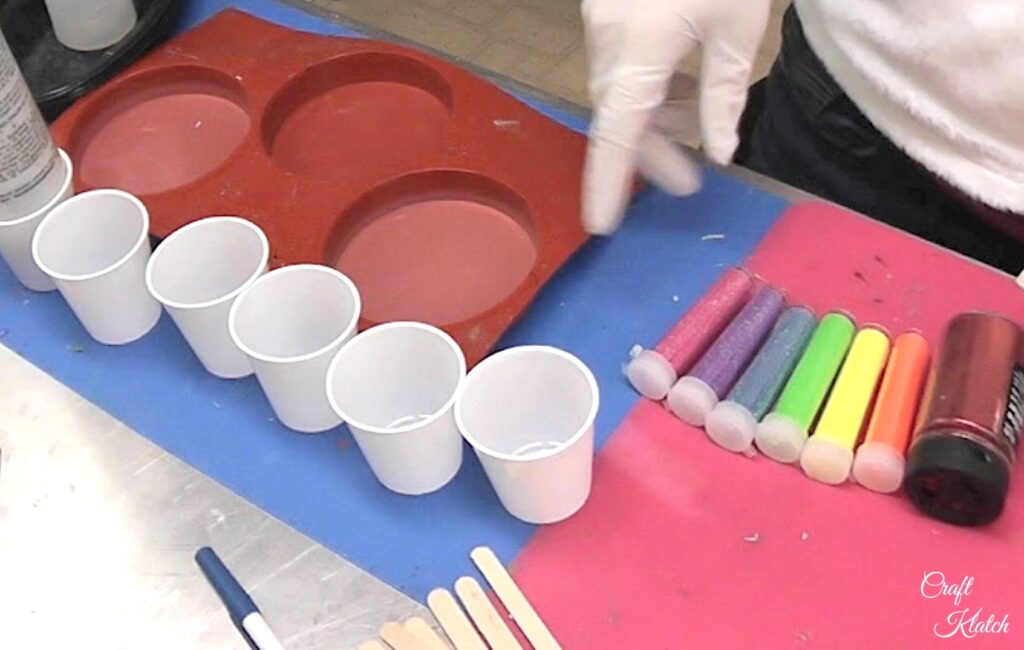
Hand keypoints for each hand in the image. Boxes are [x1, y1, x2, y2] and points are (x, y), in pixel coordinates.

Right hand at [582, 0, 770, 234]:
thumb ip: (724, 93)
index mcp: (639, 46)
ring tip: (694, 124)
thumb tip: (720, 152)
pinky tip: (682, 86)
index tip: (601, 224)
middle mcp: (608, 37)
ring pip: (618, 89)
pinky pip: (619, 62)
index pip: (618, 130)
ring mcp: (602, 19)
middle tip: (691, 181)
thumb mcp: (739, 25)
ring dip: (651, 117)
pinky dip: (646, 86)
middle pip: (619, 113)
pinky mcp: (608, 7)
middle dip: (652, 152)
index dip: (607, 181)